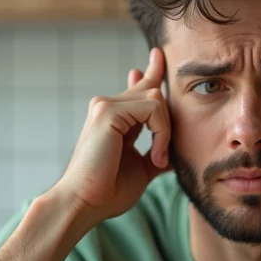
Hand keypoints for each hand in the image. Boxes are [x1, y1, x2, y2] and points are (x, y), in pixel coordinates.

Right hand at [53, 48, 170, 223]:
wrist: (84, 204)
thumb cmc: (107, 191)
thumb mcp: (142, 169)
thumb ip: (157, 154)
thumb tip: (176, 153)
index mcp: (114, 117)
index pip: (138, 87)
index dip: (152, 71)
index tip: (159, 56)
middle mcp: (107, 106)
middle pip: (152, 89)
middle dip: (168, 118)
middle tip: (160, 156)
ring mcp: (105, 105)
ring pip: (156, 97)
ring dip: (165, 131)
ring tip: (157, 160)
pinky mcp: (108, 111)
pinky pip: (153, 108)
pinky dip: (161, 133)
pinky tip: (155, 157)